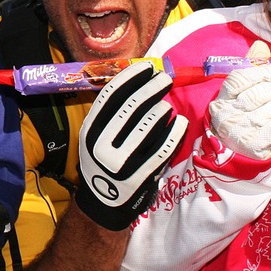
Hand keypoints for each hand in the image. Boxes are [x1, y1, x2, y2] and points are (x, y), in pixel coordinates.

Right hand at [76, 62, 187, 230]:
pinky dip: (174, 132)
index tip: (145, 67)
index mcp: (89, 131)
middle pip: (131, 106)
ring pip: (148, 125)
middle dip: (151, 88)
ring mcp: (122, 161)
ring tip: (168, 104)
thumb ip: (111, 115)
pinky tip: (180, 123)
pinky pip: (163, 148)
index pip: (111, 96)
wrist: (103, 204)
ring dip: (162, 109)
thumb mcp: (95, 138)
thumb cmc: (103, 163)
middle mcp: (102, 145)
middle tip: (164, 79)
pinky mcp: (141, 175)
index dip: (130, 78)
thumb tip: (138, 82)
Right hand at [209, 64, 270, 159]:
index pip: (240, 78)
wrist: (236, 156)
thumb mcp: (240, 95)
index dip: (263, 73)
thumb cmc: (242, 119)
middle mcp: (227, 114)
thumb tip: (260, 46)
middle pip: (260, 93)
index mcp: (222, 98)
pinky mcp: (253, 146)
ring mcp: (239, 131)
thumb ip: (250, 69)